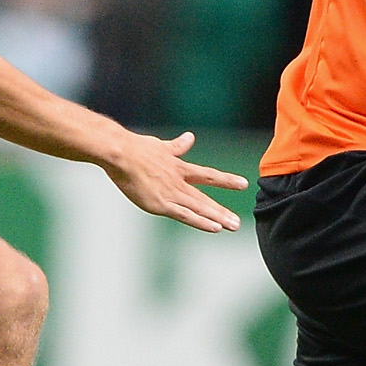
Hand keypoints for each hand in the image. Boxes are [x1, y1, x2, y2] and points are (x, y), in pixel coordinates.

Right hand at [100, 130, 249, 231]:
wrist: (121, 153)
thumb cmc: (136, 148)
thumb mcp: (161, 146)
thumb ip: (177, 146)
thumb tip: (190, 137)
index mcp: (179, 168)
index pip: (208, 175)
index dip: (226, 181)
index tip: (244, 184)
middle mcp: (179, 182)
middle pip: (205, 199)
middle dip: (222, 211)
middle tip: (238, 223)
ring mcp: (171, 193)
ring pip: (199, 209)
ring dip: (217, 218)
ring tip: (233, 226)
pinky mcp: (160, 204)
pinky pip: (185, 215)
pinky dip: (200, 221)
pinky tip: (214, 228)